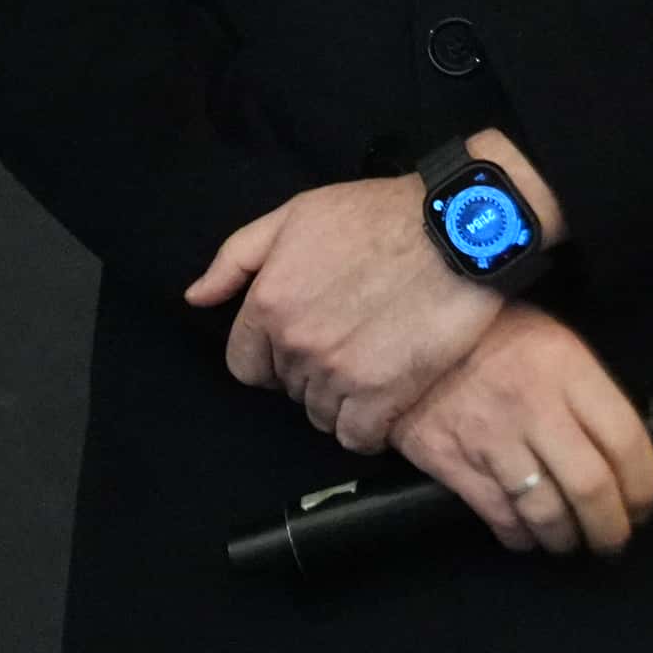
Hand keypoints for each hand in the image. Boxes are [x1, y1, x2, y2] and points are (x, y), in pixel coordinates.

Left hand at [187, 152, 555, 452]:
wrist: (456, 230)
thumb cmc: (377, 215)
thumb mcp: (295, 217)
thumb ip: (236, 259)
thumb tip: (196, 299)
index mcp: (269, 304)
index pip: (245, 365)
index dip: (269, 358)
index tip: (297, 345)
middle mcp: (297, 345)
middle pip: (288, 388)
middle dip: (309, 372)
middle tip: (346, 342)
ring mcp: (339, 374)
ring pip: (320, 414)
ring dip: (340, 399)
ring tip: (369, 366)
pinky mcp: (383, 397)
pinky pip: (357, 437)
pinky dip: (367, 427)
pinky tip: (383, 400)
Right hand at [388, 307, 652, 557]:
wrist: (409, 334)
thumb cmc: (489, 335)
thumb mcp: (551, 339)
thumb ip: (587, 390)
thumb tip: (623, 445)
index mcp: (567, 369)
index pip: (625, 441)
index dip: (644, 485)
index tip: (643, 503)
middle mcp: (535, 406)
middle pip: (591, 487)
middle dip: (612, 527)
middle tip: (615, 538)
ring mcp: (493, 438)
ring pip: (547, 511)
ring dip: (567, 538)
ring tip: (572, 541)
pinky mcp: (455, 462)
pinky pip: (499, 515)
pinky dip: (520, 536)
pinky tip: (527, 535)